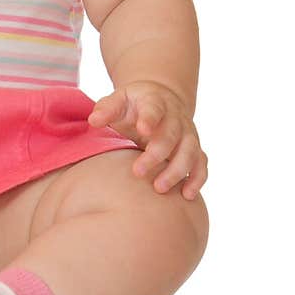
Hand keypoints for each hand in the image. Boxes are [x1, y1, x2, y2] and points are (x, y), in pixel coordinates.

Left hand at [86, 81, 206, 199]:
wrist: (161, 101)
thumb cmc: (133, 105)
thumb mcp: (118, 100)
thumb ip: (106, 109)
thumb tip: (93, 121)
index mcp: (155, 101)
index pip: (154, 108)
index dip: (150, 118)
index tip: (143, 130)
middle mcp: (176, 117)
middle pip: (172, 135)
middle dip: (157, 154)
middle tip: (137, 172)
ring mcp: (188, 133)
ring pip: (190, 152)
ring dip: (177, 170)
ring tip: (159, 188)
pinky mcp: (195, 149)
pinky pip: (201, 164)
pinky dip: (197, 179)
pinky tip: (187, 195)